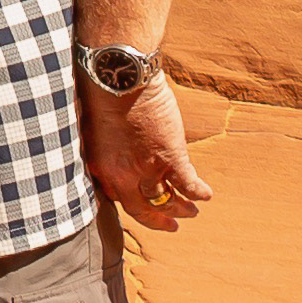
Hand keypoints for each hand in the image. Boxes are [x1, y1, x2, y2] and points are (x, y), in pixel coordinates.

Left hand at [85, 68, 209, 235]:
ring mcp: (148, 169)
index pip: (117, 197)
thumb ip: (104, 147)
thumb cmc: (102, 91)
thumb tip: (111, 151)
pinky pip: (187, 184)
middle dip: (157, 220)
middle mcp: (123, 176)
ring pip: (167, 200)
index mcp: (102, 168)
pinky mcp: (170, 158)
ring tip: (192, 212)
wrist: (118, 76)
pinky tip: (206, 194)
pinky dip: (198, 192)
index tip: (141, 205)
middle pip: (141, 209)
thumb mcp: (95, 127)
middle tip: (170, 226)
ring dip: (181, 209)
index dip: (131, 202)